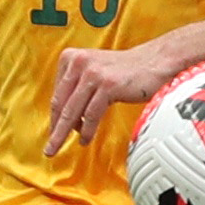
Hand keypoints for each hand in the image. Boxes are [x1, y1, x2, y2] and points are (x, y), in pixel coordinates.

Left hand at [45, 44, 182, 155]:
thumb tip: (64, 116)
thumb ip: (78, 86)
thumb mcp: (94, 71)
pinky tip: (85, 139)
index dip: (54, 116)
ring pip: (72, 111)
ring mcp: (93, 73)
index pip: (57, 93)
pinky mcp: (107, 85)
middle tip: (49, 147)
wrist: (155, 62)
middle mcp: (79, 62)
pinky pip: (91, 115)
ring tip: (60, 147)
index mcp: (72, 57)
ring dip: (64, 133)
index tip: (53, 130)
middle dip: (55, 129)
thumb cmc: (127, 70)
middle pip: (61, 103)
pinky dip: (86, 130)